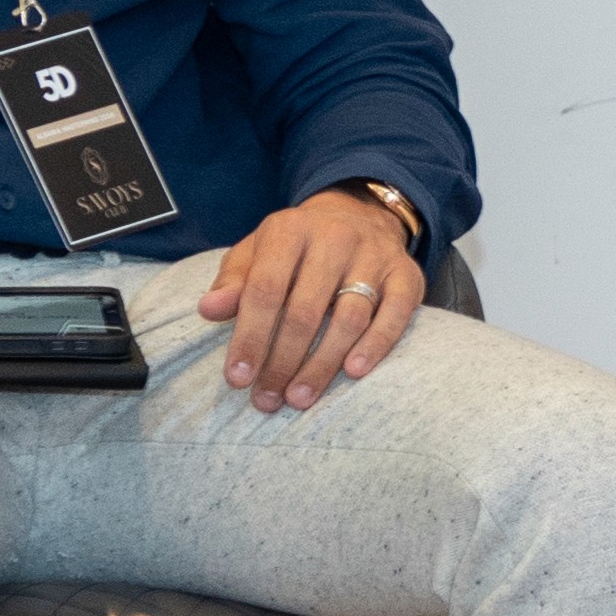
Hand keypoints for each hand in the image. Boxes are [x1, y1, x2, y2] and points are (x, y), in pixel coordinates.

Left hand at [201, 186, 424, 411]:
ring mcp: (374, 256)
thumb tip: (209, 310)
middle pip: (306, 310)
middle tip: (267, 400)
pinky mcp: (407, 275)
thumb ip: (234, 282)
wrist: (360, 216)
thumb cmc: (297, 248)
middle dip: (282, 361)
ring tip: (300, 398)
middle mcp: (335, 238)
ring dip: (322, 364)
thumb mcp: (258, 253)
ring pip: (349, 317)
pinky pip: (395, 314)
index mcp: (290, 230)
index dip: (250, 337)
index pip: (265, 289)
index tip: (238, 378)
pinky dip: (375, 345)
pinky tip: (353, 372)